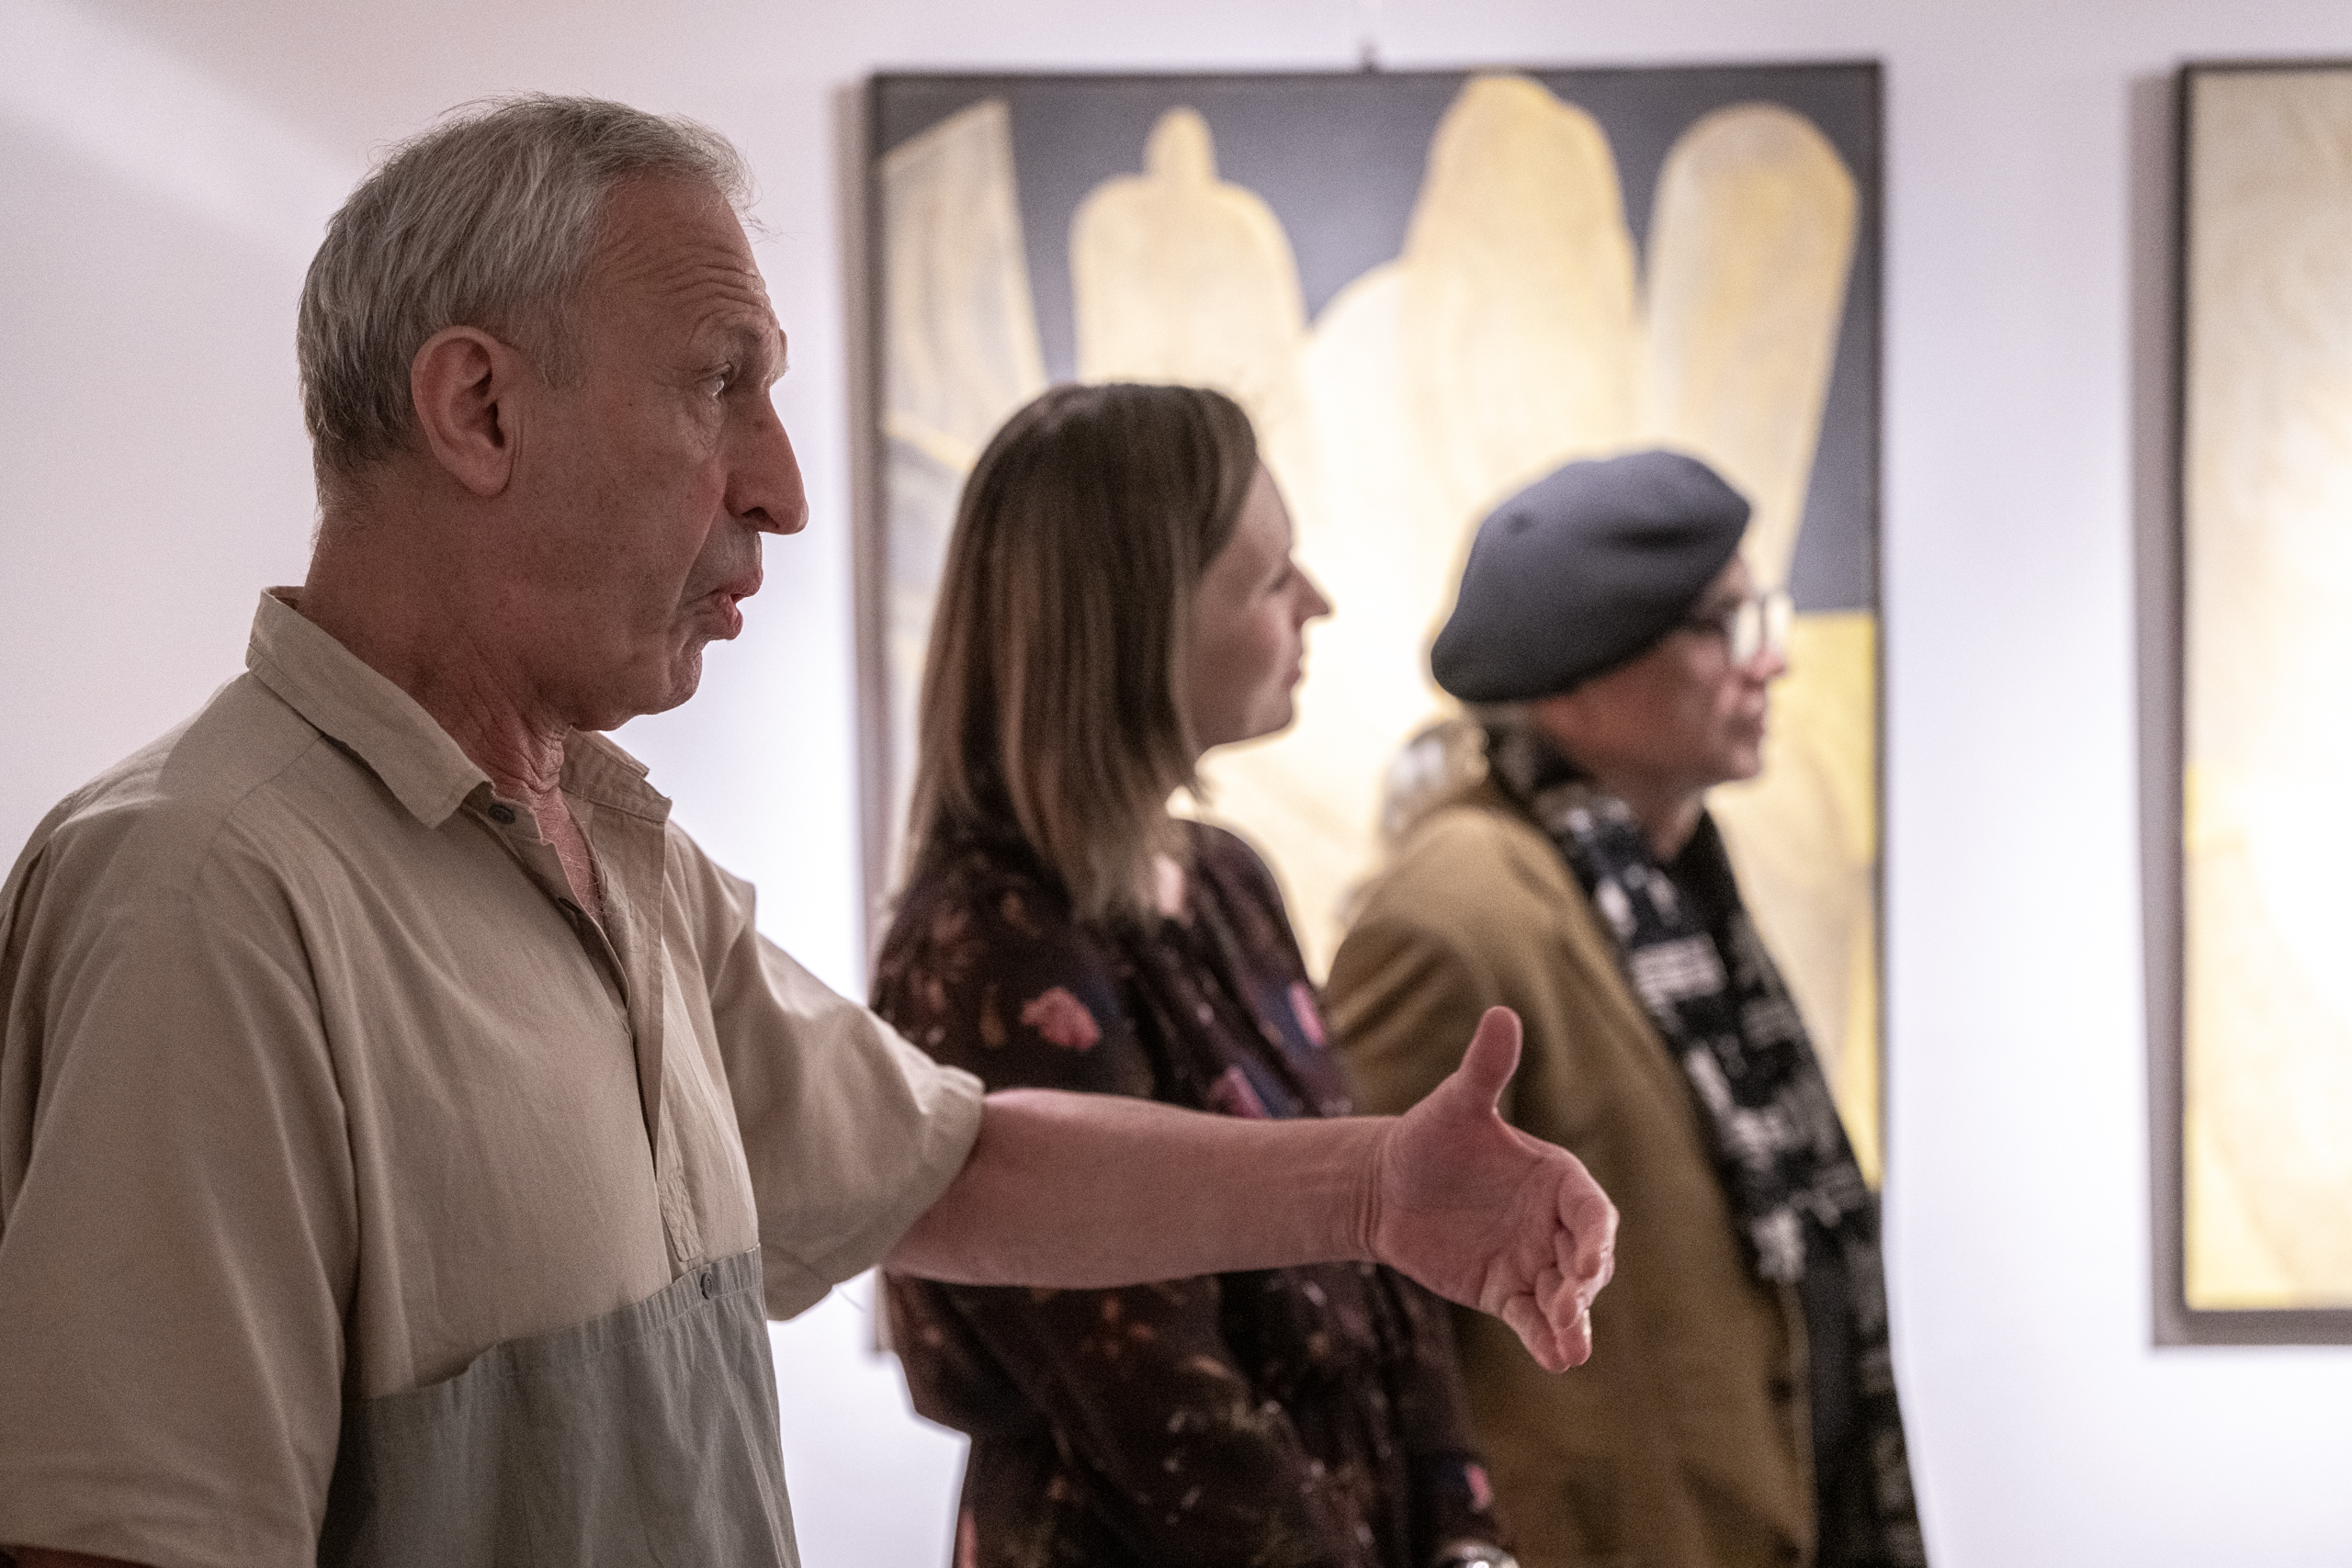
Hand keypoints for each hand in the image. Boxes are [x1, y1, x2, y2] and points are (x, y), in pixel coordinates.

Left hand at [1366, 1006, 1616, 1370]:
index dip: (1595, 1234)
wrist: (1385, 1187)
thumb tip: (1502, 1014)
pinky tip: (1556, 1362)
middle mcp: (1553, 1222)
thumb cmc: (1427, 1138)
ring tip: (1569, 1345)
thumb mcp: (1455, 1105)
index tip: (1588, 1258)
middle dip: (1585, 1283)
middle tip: (1570, 1302)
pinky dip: (1548, 1340)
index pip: (1592, 1209)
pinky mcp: (1508, 1293)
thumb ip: (1485, 1070)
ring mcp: (1535, 1261)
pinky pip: (1535, 1321)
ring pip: (1566, 1296)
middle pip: (1588, 1258)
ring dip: (1572, 1319)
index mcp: (1556, 1177)